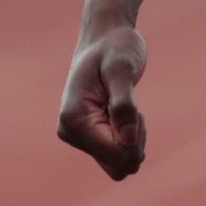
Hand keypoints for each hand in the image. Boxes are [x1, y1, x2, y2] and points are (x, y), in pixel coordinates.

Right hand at [57, 20, 147, 179]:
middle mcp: (70, 133)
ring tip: (126, 108)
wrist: (105, 39)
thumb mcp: (122, 68)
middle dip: (135, 141)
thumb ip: (125, 104)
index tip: (132, 108)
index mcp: (73, 119)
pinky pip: (118, 159)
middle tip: (132, 107)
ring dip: (133, 141)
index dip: (135, 137)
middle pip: (119, 166)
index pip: (117, 156)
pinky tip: (122, 115)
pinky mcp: (89, 139)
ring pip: (120, 166)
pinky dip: (129, 141)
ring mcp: (78, 138)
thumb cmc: (115, 47)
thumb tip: (128, 140)